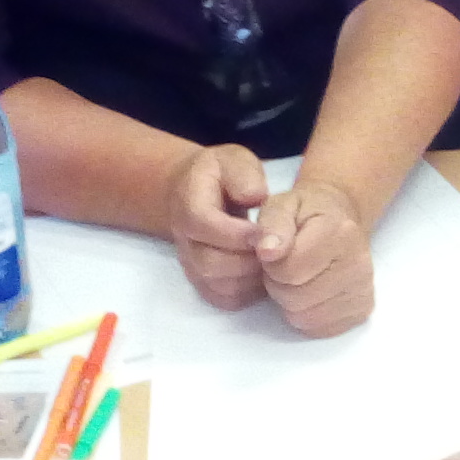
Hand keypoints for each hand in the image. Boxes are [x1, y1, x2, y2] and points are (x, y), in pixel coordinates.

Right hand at [168, 144, 271, 312]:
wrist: (196, 194)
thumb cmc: (221, 175)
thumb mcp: (233, 160)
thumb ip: (244, 175)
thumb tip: (255, 198)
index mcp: (188, 204)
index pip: (203, 224)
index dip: (236, 233)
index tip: (265, 231)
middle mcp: (184, 239)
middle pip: (210, 262)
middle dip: (249, 259)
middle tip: (276, 249)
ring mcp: (191, 265)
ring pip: (219, 285)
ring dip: (252, 278)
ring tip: (274, 261)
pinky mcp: (203, 283)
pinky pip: (225, 299)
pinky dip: (249, 292)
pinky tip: (265, 274)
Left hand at [253, 176, 373, 336]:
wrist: (339, 219)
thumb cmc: (306, 213)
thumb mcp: (282, 205)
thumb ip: (271, 226)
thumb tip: (267, 252)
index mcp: (339, 233)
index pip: (288, 271)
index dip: (272, 264)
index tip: (278, 251)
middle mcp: (358, 263)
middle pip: (296, 299)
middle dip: (280, 285)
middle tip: (287, 265)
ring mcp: (364, 289)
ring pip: (306, 318)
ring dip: (292, 302)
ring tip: (300, 277)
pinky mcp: (363, 309)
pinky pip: (319, 328)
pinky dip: (308, 314)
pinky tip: (313, 291)